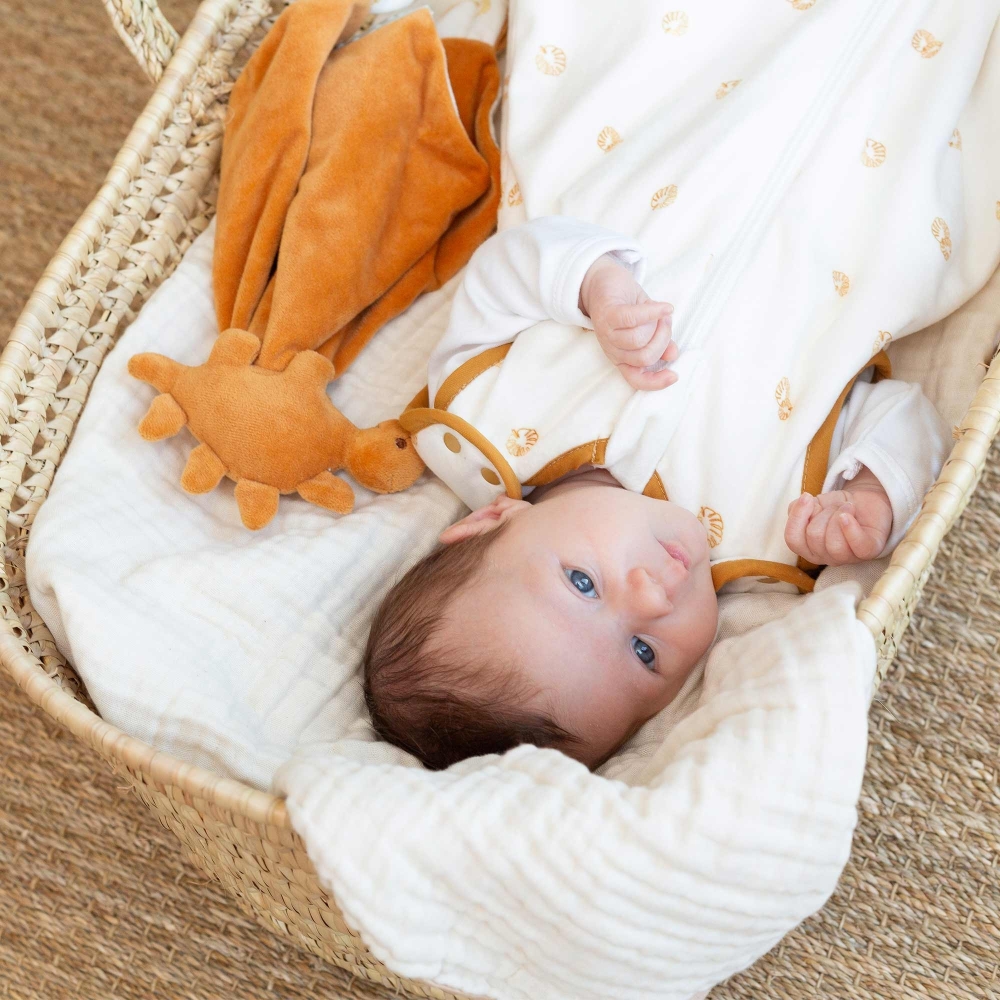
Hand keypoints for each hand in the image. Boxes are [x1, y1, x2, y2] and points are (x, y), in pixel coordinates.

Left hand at [580, 254, 676, 390]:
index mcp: (622, 357)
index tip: (674, 375)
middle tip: (666, 323)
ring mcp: (607, 333)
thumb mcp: (648, 326)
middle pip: (644, 357)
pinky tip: (665, 307)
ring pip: (639, 339)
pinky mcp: (608, 314)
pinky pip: (633, 318)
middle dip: (663, 341)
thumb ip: (659, 342)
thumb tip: (673, 354)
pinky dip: (652, 312)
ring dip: (658, 324)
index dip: (655, 382)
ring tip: (660, 311)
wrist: (602, 279)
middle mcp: (612, 350)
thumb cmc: (627, 304)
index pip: (636, 379)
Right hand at [784, 467, 892, 565]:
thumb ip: (797, 508)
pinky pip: (858, 545)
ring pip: (834, 544)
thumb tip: (803, 504)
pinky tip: (848, 515)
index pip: (793, 540)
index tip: (807, 497)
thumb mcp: (812, 504)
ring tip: (847, 507)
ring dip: (838, 515)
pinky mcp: (870, 550)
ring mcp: (848, 557)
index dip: (797, 517)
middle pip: (814, 537)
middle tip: (835, 505)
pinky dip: (851, 529)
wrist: (865, 501)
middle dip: (824, 512)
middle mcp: (826, 557)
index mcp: (808, 548)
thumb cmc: (836, 507)